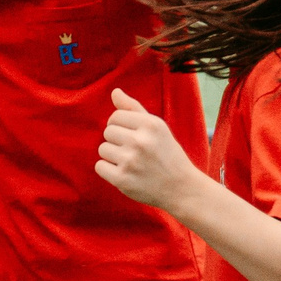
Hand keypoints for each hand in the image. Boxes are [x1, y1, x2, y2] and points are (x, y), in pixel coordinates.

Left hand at [95, 88, 207, 213]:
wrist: (181, 188)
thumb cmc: (166, 154)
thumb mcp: (157, 128)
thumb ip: (134, 108)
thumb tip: (114, 92)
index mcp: (150, 125)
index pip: (115, 116)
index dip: (121, 126)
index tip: (133, 136)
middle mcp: (140, 141)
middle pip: (107, 132)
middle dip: (117, 141)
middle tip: (135, 152)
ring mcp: (131, 161)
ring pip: (102, 149)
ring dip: (113, 156)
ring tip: (132, 163)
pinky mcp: (122, 179)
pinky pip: (99, 166)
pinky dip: (108, 170)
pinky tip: (125, 173)